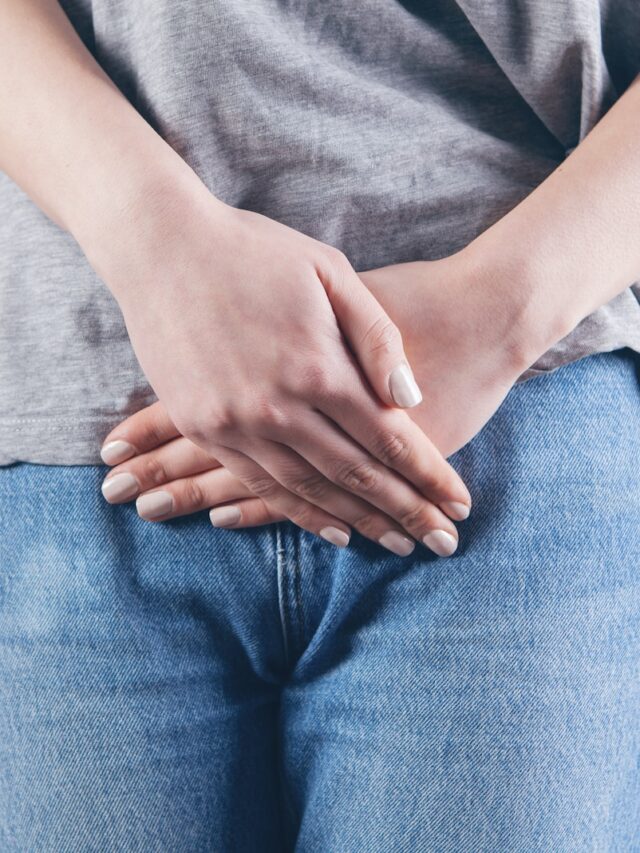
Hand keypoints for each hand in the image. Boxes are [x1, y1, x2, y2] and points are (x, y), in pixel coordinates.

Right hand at [94, 186, 470, 555]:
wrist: (162, 246)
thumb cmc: (255, 251)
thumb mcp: (330, 272)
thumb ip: (376, 339)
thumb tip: (410, 400)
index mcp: (318, 365)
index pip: (389, 438)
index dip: (428, 476)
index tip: (459, 505)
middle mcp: (279, 407)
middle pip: (356, 474)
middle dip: (406, 512)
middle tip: (442, 542)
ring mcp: (236, 423)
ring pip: (311, 489)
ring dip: (359, 521)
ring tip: (397, 544)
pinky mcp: (204, 428)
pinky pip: (259, 485)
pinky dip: (299, 513)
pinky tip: (333, 530)